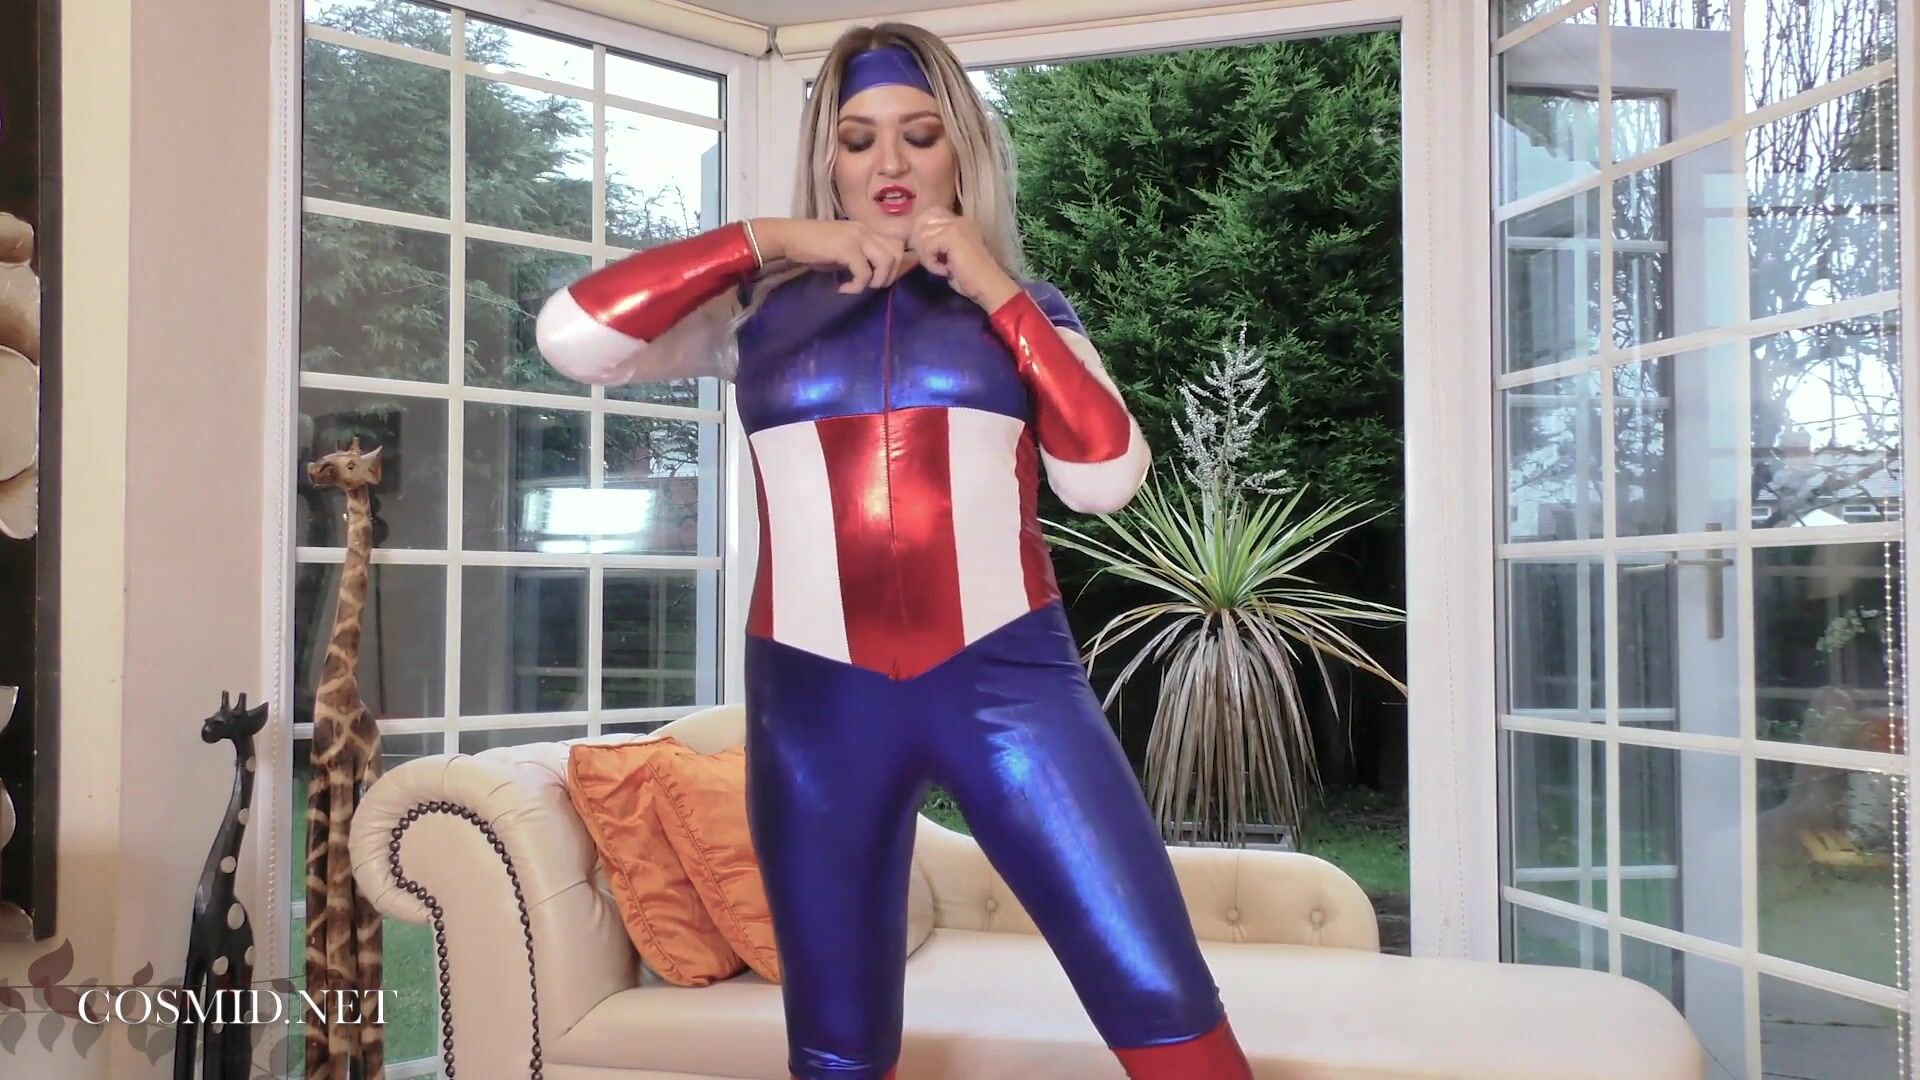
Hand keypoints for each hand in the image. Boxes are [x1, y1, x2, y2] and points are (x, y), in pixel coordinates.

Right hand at [750, 218, 916, 293]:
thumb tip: (875, 276)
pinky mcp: (847, 249)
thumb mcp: (842, 250)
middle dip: (887, 276)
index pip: (896, 245)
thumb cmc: (813, 246)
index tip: (877, 278)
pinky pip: (864, 273)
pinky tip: (842, 288)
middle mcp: (866, 230)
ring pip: (886, 262)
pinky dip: (856, 286)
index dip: (893, 266)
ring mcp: (858, 238)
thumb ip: (861, 257)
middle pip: (896, 254)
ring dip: (875, 281)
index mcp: (866, 229)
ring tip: (858, 287)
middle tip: (870, 286)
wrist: (790, 238)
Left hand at [908, 211, 1020, 310]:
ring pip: (921, 235)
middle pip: (921, 223)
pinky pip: (927, 246)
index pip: (929, 214)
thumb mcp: (947, 257)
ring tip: (941, 269)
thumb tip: (913, 240)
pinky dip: (931, 263)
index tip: (928, 253)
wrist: (988, 287)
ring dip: (926, 257)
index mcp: (958, 222)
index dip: (922, 233)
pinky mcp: (952, 235)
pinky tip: (945, 271)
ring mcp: (955, 225)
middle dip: (921, 245)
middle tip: (933, 263)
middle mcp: (957, 219)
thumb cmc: (969, 279)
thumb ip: (934, 244)